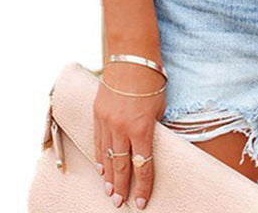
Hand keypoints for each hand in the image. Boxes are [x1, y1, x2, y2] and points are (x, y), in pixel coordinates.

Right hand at [93, 62, 166, 208]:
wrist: (131, 58)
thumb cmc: (151, 80)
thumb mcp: (159, 107)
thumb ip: (152, 128)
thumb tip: (147, 144)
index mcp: (142, 128)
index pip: (143, 166)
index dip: (143, 186)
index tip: (142, 202)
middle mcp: (122, 129)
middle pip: (121, 166)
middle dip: (121, 187)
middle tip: (119, 203)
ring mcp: (107, 122)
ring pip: (106, 157)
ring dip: (108, 176)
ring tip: (109, 191)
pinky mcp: (97, 114)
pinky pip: (97, 141)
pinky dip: (99, 156)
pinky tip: (100, 168)